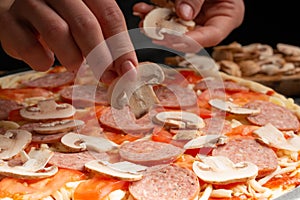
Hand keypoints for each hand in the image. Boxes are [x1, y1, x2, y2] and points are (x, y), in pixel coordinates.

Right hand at [0, 0, 137, 83]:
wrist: (16, 11)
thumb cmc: (59, 17)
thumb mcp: (86, 22)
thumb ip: (107, 40)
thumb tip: (126, 70)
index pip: (109, 15)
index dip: (121, 46)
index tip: (127, 70)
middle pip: (85, 24)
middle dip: (100, 57)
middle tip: (106, 76)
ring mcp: (29, 3)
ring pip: (58, 33)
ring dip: (72, 59)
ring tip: (75, 66)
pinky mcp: (8, 22)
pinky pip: (29, 47)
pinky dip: (42, 61)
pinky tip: (46, 60)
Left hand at [133, 0, 244, 51]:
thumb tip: (184, 14)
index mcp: (227, 16)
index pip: (212, 36)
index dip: (192, 41)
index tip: (173, 40)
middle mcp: (210, 20)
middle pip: (190, 36)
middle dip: (168, 35)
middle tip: (152, 33)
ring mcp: (194, 16)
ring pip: (174, 28)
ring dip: (156, 24)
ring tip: (142, 19)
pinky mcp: (180, 10)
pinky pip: (167, 16)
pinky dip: (153, 13)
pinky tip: (142, 9)